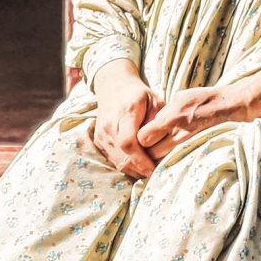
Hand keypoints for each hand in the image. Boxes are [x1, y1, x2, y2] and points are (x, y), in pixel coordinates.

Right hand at [87, 61, 159, 179]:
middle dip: (139, 169)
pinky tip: (138, 164)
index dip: (140, 160)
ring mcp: (101, 133)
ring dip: (133, 170)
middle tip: (156, 173)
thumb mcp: (155, 100)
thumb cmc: (139, 94)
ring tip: (148, 170)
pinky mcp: (98, 139)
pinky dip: (125, 165)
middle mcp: (109, 125)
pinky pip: (112, 159)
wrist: (114, 86)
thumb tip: (162, 144)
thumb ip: (158, 121)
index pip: (128, 142)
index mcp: (125, 113)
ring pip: (117, 161)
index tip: (154, 169)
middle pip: (122, 156)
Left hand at [133, 74, 260, 167]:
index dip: (139, 139)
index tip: (141, 137)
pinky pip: (176, 159)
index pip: (143, 137)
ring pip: (162, 159)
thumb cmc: (202, 98)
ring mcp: (186, 142)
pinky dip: (170, 160)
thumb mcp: (179, 97)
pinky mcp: (195, 148)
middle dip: (145, 153)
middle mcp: (176, 132)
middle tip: (146, 150)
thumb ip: (164, 111)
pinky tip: (170, 157)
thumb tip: (151, 119)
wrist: (227, 106)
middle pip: (150, 152)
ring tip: (156, 154)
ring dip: (157, 158)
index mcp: (169, 117)